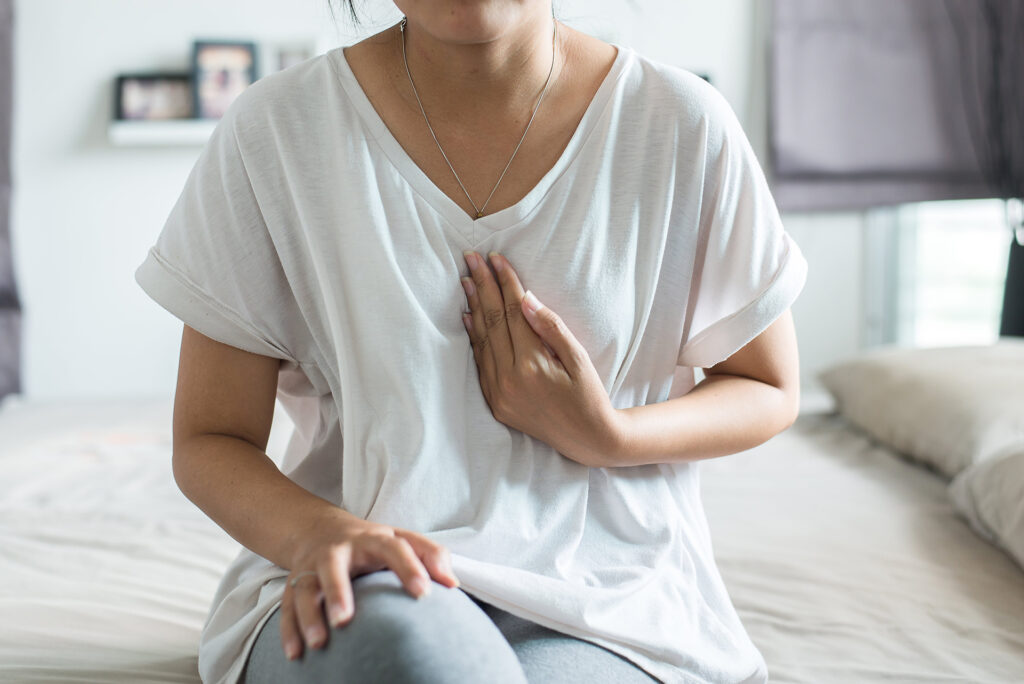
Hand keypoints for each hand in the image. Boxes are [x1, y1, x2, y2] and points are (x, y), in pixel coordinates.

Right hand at [281, 514, 459, 659]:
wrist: (321, 530)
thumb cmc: (373, 543)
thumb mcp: (401, 539)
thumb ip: (430, 555)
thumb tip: (452, 583)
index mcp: (372, 539)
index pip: (394, 548)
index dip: (409, 568)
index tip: (423, 593)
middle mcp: (338, 550)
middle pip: (333, 567)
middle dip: (337, 592)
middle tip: (344, 620)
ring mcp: (311, 566)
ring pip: (304, 589)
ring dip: (308, 616)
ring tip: (318, 644)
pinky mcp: (293, 583)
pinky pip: (286, 607)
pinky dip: (288, 631)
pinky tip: (295, 655)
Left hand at [459, 250, 623, 467]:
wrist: (588, 439)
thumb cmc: (589, 397)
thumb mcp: (579, 360)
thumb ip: (551, 328)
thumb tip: (526, 298)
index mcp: (532, 366)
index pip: (512, 313)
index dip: (505, 283)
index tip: (496, 258)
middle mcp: (509, 379)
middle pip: (492, 322)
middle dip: (482, 286)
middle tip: (471, 258)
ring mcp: (499, 393)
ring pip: (481, 341)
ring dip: (473, 307)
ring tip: (467, 279)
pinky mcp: (495, 403)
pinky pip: (480, 363)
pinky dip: (474, 338)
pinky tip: (468, 316)